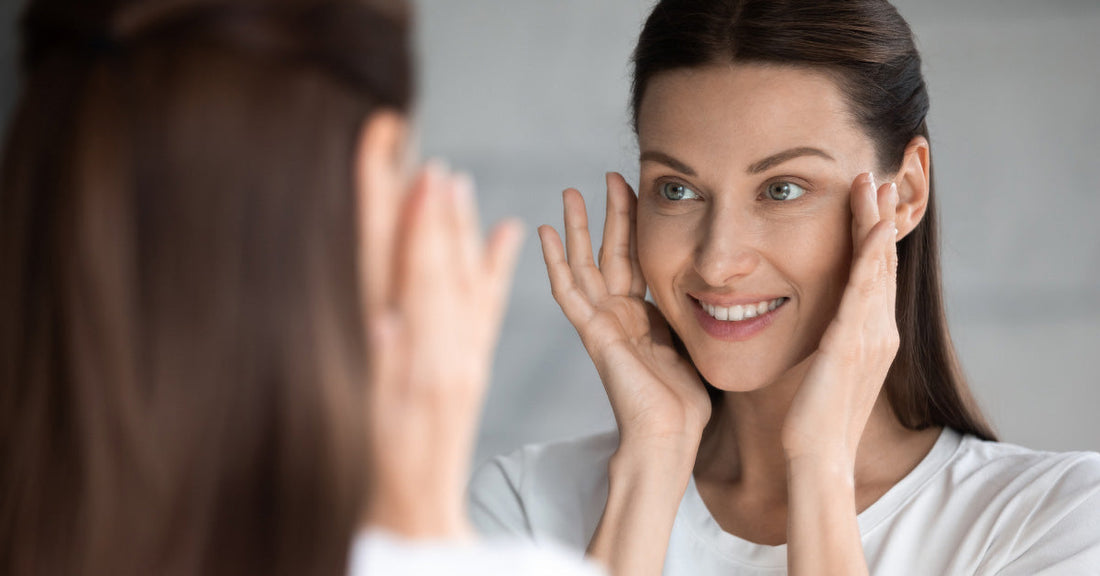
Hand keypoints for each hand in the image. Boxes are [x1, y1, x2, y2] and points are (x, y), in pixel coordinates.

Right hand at [364, 163, 523, 537]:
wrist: (414, 508)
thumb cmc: (379, 472)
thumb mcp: (373, 422)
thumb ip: (382, 370)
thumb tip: (385, 317)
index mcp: (416, 361)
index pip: (411, 276)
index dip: (412, 225)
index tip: (417, 176)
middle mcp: (442, 352)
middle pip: (435, 268)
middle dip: (431, 213)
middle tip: (432, 162)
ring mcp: (459, 357)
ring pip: (462, 282)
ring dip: (457, 230)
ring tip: (456, 183)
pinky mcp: (470, 366)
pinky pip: (486, 312)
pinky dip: (493, 271)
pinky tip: (508, 232)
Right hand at [539, 173, 710, 453]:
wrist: (671, 435)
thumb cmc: (687, 403)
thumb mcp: (695, 343)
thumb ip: (695, 313)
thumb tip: (725, 289)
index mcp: (642, 317)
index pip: (636, 259)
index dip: (636, 225)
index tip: (638, 189)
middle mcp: (617, 316)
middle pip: (608, 253)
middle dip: (608, 215)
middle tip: (607, 177)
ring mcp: (601, 323)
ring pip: (583, 265)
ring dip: (576, 229)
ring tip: (569, 193)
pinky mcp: (592, 333)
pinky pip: (568, 291)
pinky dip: (555, 261)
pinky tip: (545, 232)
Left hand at [781, 173, 899, 466]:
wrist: (819, 457)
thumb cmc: (813, 422)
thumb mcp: (824, 372)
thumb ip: (826, 346)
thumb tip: (814, 331)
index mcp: (872, 337)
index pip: (873, 276)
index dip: (872, 239)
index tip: (867, 205)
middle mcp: (879, 331)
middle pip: (881, 262)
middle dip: (878, 218)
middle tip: (876, 177)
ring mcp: (871, 335)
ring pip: (876, 265)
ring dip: (874, 221)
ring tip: (872, 183)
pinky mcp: (853, 341)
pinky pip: (864, 287)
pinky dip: (869, 253)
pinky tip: (870, 225)